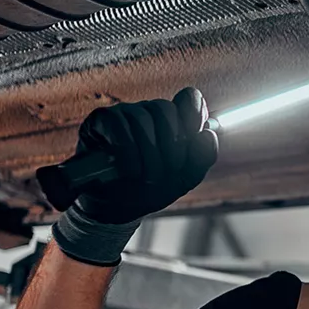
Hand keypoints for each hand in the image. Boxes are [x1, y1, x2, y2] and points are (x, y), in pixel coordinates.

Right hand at [52, 88, 216, 265]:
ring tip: (147, 178)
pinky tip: (130, 171)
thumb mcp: (183, 180)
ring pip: (143, 117)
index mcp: (173, 122)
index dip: (194, 113)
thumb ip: (202, 158)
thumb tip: (208, 134)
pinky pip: (118, 124)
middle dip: (172, 146)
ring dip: (149, 153)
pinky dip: (128, 151)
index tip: (196, 135)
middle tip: (166, 173)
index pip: (189, 98)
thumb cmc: (150, 189)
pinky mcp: (100, 121)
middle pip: (166, 109)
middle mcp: (149, 113)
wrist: (115, 209)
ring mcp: (124, 114)